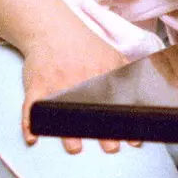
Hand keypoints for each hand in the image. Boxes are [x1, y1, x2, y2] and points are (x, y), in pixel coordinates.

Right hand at [19, 27, 136, 153]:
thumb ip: (127, 72)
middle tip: (112, 147)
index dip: (126, 121)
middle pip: (93, 108)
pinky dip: (29, 122)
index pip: (117, 101)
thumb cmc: (84, 47)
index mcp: (102, 72)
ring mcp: (57, 82)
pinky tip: (33, 137)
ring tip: (76, 147)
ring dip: (68, 131)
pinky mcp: (36, 85)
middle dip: (103, 130)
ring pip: (63, 110)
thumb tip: (148, 88)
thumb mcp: (111, 55)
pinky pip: (32, 106)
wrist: (53, 30)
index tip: (134, 139)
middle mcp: (80, 78)